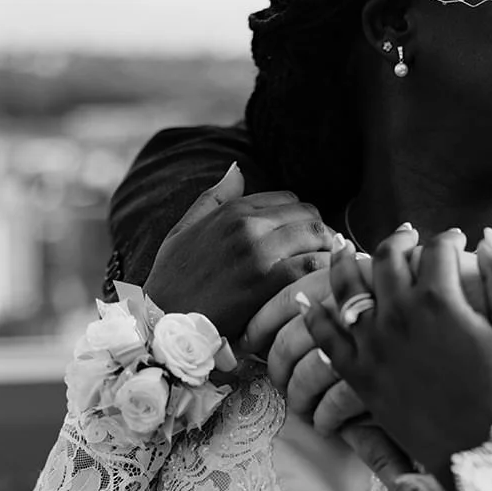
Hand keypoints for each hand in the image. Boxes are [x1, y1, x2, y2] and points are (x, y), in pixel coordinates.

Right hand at [143, 164, 338, 339]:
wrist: (162, 323)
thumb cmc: (172, 279)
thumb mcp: (184, 229)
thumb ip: (214, 198)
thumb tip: (236, 167)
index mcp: (231, 210)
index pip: (288, 199)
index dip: (300, 218)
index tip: (304, 238)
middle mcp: (247, 225)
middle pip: (308, 215)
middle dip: (320, 233)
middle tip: (323, 254)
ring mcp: (259, 253)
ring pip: (316, 236)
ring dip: (328, 251)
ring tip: (328, 269)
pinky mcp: (267, 283)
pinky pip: (312, 266)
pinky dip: (324, 272)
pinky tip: (323, 285)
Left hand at [305, 226, 491, 483]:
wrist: (476, 448)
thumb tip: (486, 238)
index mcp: (438, 299)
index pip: (437, 249)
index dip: (449, 238)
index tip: (456, 239)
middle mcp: (398, 314)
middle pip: (387, 258)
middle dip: (398, 239)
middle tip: (408, 236)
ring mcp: (372, 343)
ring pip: (346, 287)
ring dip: (344, 262)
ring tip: (345, 250)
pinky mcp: (358, 373)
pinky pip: (325, 336)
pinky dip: (315, 315)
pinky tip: (313, 302)